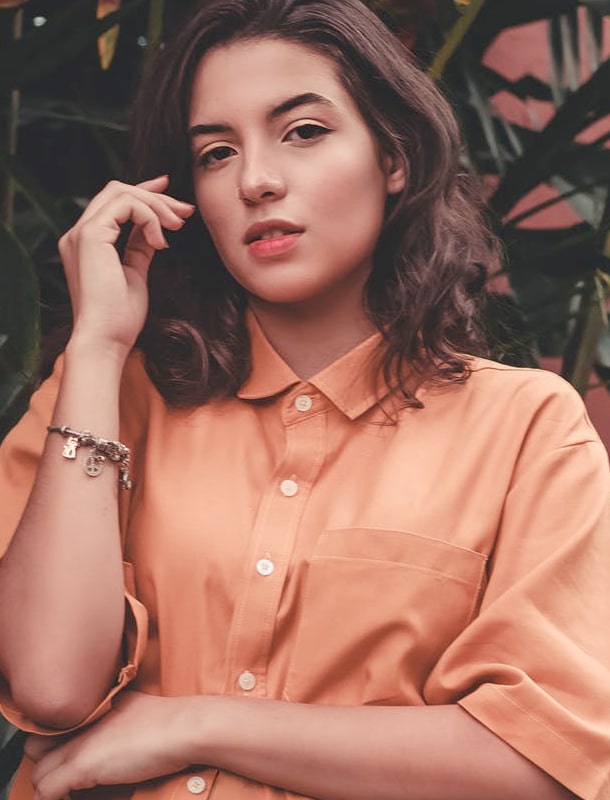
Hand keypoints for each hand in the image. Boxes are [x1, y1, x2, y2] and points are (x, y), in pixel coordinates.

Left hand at [26, 691, 196, 799]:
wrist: (182, 727)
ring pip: (38, 773)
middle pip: (36, 746)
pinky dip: (54, 799)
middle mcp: (78, 721)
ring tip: (70, 791)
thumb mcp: (131, 707)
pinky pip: (46, 791)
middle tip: (66, 775)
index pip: (50, 726)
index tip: (67, 757)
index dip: (56, 745)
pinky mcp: (81, 766)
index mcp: (89, 705)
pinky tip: (74, 797)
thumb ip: (111, 716)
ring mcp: (77, 743)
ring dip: (50, 786)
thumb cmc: (167, 720)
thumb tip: (107, 732)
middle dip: (47, 763)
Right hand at [59, 175, 194, 356]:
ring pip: (122, 193)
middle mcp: (78, 234)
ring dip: (157, 206)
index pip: (112, 202)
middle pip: (117, 191)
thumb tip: (154, 230)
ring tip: (178, 227)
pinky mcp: (90, 236)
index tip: (171, 193)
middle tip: (186, 211)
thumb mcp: (135, 273)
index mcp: (86, 243)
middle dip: (156, 196)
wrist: (106, 339)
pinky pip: (126, 206)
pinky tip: (161, 242)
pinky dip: (150, 218)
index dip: (143, 192)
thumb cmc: (120, 318)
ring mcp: (81, 233)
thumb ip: (139, 248)